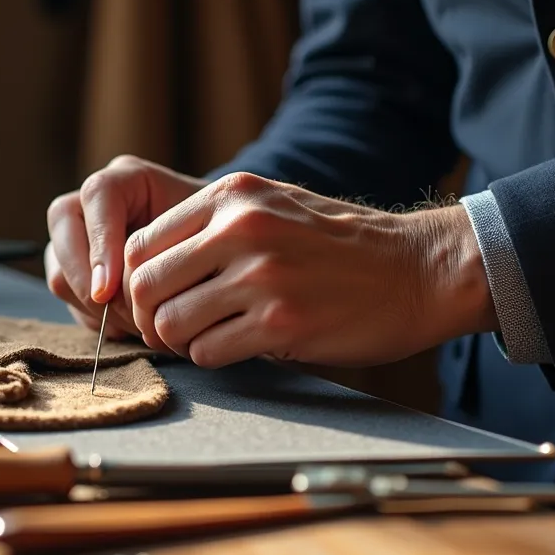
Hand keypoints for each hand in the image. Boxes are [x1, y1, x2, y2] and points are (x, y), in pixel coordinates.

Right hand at [45, 155, 206, 337]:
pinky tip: (129, 326)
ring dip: (94, 307)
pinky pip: (68, 297)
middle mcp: (93, 202)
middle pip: (63, 230)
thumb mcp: (205, 235)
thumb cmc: (214, 238)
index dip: (100, 243)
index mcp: (126, 179)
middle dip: (87, 283)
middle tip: (124, 316)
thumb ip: (171, 251)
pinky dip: (95, 319)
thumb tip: (123, 294)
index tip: (109, 290)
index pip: (97, 196)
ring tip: (137, 324)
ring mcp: (78, 235)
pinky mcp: (74, 268)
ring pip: (59, 271)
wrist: (212, 252)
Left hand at [123, 172, 496, 367]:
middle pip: (144, 286)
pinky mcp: (281, 322)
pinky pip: (208, 352)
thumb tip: (144, 264)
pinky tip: (243, 347)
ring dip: (182, 341)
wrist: (418, 271)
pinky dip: (214, 357)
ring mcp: (261, 275)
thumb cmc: (341, 246)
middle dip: (149, 317)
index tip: (156, 301)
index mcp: (233, 196)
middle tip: (172, 331)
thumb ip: (214, 224)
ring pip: (171, 324)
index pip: (140, 244)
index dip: (136, 283)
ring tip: (211, 337)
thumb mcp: (275, 206)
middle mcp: (241, 229)